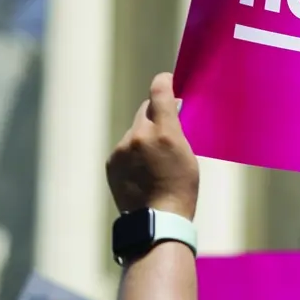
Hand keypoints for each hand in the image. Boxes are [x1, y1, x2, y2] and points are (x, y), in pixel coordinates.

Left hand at [106, 73, 198, 220]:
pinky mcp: (111, 162)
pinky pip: (124, 148)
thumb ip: (176, 130)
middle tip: (165, 126)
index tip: (167, 80)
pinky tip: (142, 171)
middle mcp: (139, 135)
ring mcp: (122, 149)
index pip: (159, 91)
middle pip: (145, 109)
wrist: (158, 218)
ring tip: (154, 160)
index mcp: (165, 131)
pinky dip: (132, 153)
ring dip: (143, 137)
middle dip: (155, 113)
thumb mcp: (188, 153)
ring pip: (134, 131)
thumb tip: (170, 113)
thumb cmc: (182, 187)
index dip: (164, 81)